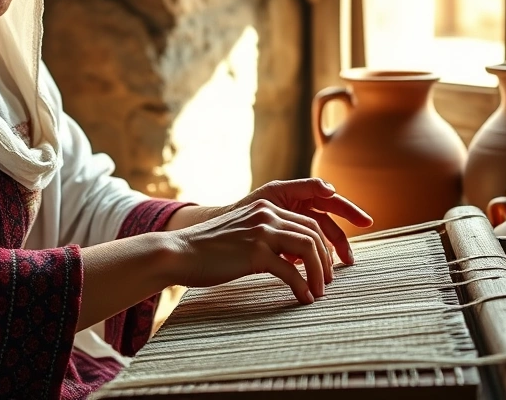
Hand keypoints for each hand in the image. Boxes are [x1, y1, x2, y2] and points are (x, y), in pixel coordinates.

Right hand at [167, 201, 335, 303]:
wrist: (179, 252)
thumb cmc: (207, 250)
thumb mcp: (241, 234)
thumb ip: (265, 237)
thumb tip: (288, 258)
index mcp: (265, 207)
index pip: (307, 222)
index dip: (322, 245)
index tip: (324, 265)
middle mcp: (267, 214)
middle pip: (313, 233)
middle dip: (325, 259)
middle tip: (327, 282)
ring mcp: (261, 232)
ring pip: (308, 248)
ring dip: (319, 273)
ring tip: (318, 292)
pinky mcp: (254, 253)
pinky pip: (290, 272)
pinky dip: (301, 287)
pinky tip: (303, 299)